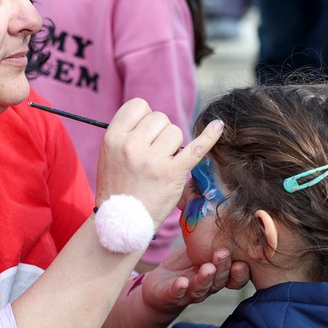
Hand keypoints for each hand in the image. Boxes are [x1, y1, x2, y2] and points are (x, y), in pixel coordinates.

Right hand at [96, 98, 224, 226]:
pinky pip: (196, 147)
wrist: (122, 222)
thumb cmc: (118, 186)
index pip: (138, 106)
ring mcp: (154, 160)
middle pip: (160, 118)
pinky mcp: (173, 173)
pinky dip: (209, 136)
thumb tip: (153, 117)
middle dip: (160, 133)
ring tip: (161, 164)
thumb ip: (127, 133)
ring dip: (173, 145)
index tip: (144, 133)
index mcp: (113, 138)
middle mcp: (132, 146)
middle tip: (153, 155)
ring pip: (175, 131)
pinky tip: (218, 126)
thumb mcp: (109, 154)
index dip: (144, 117)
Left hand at [139, 245, 248, 315]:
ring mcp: (190, 292)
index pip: (235, 278)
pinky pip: (177, 294)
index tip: (243, 261)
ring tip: (208, 268)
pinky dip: (180, 288)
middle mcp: (207, 286)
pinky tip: (181, 282)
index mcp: (217, 275)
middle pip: (220, 280)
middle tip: (222, 253)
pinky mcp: (172, 296)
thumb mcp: (197, 250)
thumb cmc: (183, 266)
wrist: (158, 286)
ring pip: (201, 288)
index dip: (241, 273)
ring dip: (205, 278)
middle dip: (223, 267)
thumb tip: (218, 207)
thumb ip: (209, 237)